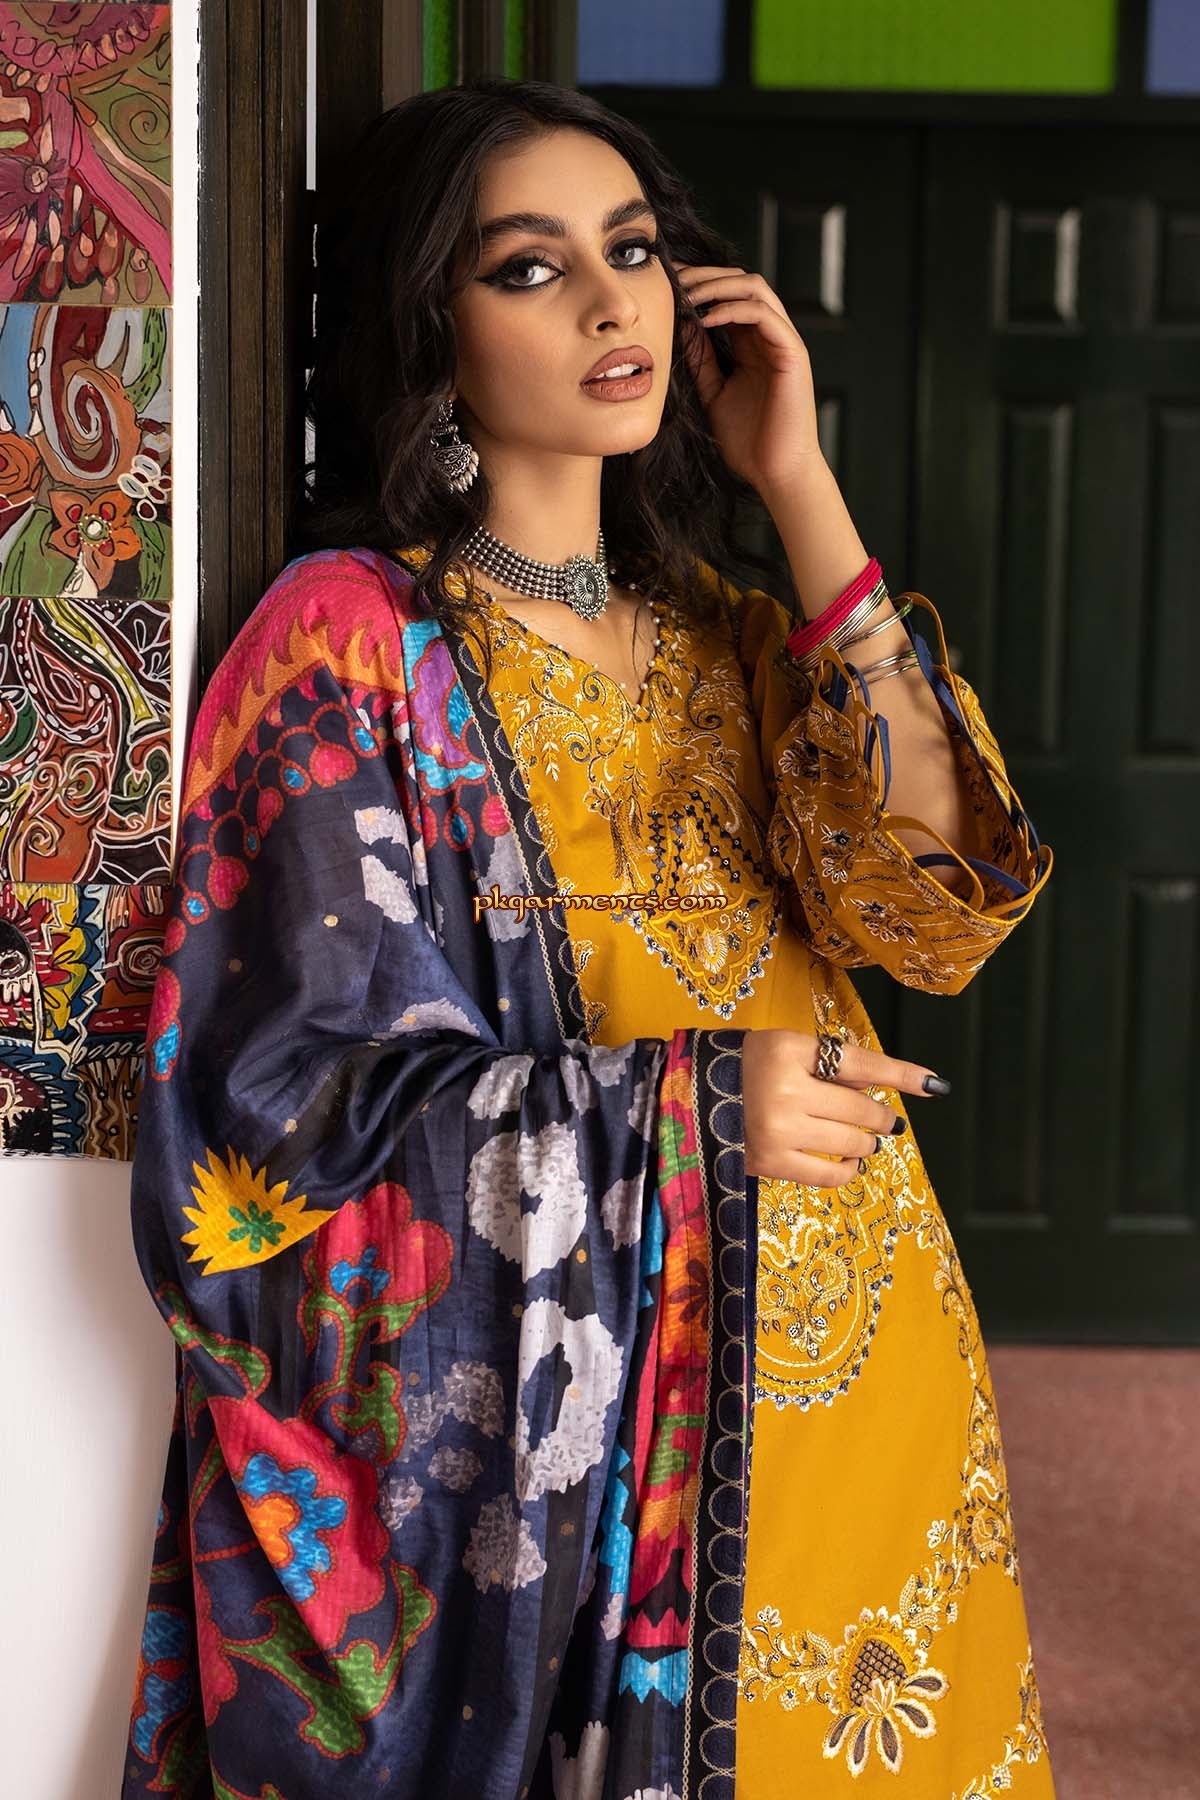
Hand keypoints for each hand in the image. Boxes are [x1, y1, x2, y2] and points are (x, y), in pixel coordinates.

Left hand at [673, 258, 823, 495]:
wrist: (775, 474)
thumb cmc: (749, 442)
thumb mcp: (713, 393)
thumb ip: (702, 361)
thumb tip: (681, 327)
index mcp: (753, 345)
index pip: (729, 297)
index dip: (699, 284)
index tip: (666, 285)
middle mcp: (770, 337)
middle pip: (742, 282)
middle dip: (705, 276)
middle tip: (673, 281)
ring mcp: (784, 342)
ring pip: (755, 288)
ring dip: (718, 286)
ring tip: (687, 297)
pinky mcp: (793, 353)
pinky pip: (763, 314)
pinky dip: (732, 309)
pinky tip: (705, 321)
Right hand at [741, 1028, 945, 1185]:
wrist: (691, 1097)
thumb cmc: (747, 1067)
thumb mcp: (788, 1048)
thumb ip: (833, 1064)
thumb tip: (885, 1087)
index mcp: (790, 1049)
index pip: (860, 1063)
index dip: (901, 1074)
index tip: (934, 1085)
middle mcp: (786, 1089)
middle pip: (859, 1108)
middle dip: (880, 1118)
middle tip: (885, 1121)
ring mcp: (778, 1129)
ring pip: (850, 1142)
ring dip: (867, 1143)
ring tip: (864, 1141)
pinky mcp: (770, 1163)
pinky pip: (828, 1174)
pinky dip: (848, 1169)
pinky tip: (850, 1163)